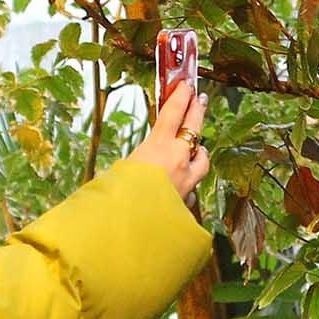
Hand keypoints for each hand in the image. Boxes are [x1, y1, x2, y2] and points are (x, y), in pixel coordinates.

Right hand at [125, 80, 209, 200]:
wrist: (131, 232)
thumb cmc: (116, 200)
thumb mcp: (117, 174)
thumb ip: (131, 166)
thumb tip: (132, 169)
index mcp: (157, 148)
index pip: (174, 113)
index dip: (181, 96)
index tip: (187, 85)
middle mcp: (177, 161)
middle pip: (194, 129)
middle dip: (197, 111)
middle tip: (201, 99)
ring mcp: (186, 181)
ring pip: (202, 159)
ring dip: (199, 151)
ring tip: (197, 148)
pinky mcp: (188, 200)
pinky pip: (194, 186)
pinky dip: (190, 182)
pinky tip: (183, 186)